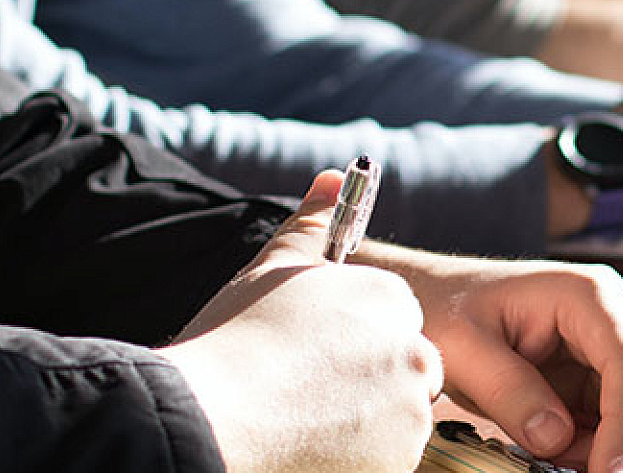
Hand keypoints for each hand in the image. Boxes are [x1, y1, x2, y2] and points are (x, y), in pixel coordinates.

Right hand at [161, 172, 440, 472]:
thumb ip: (312, 225)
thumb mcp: (272, 270)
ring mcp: (409, 416)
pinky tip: (305, 450)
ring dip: (358, 424)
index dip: (349, 343)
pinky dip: (353, 457)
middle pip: (401, 372)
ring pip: (392, 420)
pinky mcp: (397, 465)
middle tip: (302, 394)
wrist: (207, 423)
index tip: (312, 358)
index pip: (392, 323)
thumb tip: (334, 177)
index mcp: (391, 301)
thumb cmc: (234, 343)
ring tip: (297, 422)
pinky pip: (383, 459)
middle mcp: (415, 355)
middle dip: (362, 383)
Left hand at [357, 248, 622, 472]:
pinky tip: (579, 450)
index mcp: (590, 294)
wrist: (445, 300)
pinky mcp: (622, 373)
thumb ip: (509, 391)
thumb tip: (556, 438)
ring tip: (564, 455)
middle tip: (569, 468)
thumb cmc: (451, 311)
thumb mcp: (462, 349)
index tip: (605, 472)